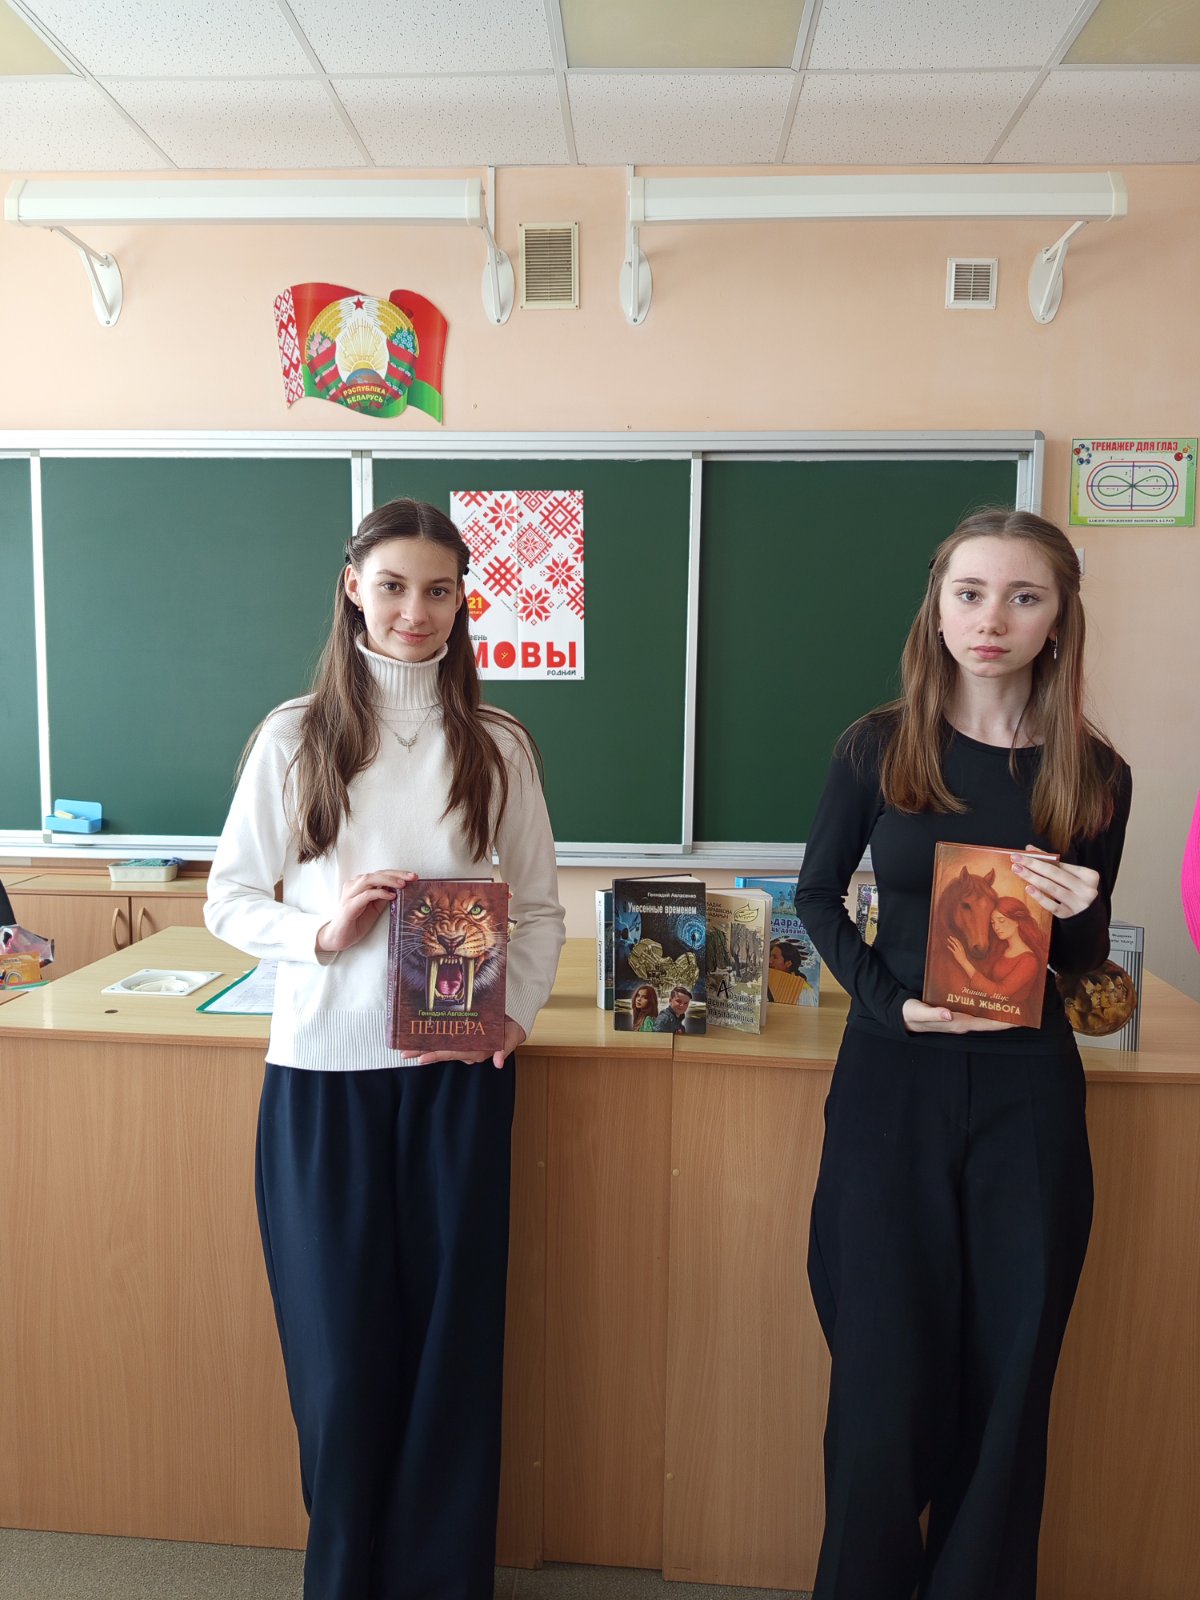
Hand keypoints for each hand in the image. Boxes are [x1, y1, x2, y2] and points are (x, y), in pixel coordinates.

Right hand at [316, 869, 416, 952]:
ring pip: (369, 879)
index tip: (413, 876)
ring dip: (388, 880)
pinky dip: (379, 893)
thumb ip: (383, 897)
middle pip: (377, 873)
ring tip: (402, 884)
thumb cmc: (356, 921)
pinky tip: (391, 896)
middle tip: (412, 877)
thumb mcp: (375, 908)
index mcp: (360, 884)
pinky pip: (366, 894)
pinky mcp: (349, 905)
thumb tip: (399, 889)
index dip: (397, 873)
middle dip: (396, 874)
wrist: (339, 937)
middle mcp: (354, 885)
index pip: (381, 874)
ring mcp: (350, 894)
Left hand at [403, 1015, 526, 1069]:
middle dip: (423, 1053)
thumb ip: (505, 1047)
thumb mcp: (513, 1035)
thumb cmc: (512, 1028)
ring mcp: (463, 1044)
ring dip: (423, 1048)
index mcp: (477, 1051)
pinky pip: (444, 1040)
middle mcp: (467, 1050)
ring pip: (440, 1047)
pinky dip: (431, 1040)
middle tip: (404, 1054)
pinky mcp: (461, 1038)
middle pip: (442, 1052)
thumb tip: (498, 1062)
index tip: (422, 1057)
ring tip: (406, 1049)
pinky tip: (418, 1040)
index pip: (454, 1054)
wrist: (513, 1020)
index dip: (437, 1055)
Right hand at [902, 998, 1014, 1033]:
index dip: (1003, 1023)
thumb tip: (948, 1014)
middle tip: (1025, 1008)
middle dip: (1007, 1017)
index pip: (986, 1025)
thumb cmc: (911, 1014)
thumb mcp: (919, 1012)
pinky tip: (994, 1000)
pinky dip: (987, 1006)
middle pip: (990, 1022)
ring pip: (985, 1017)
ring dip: (999, 1011)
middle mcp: (962, 1023)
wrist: (903, 1017)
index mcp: (957, 1023)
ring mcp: (960, 1019)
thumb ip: (933, 1014)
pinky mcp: (956, 1013)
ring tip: (1015, 1004)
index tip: (1019, 1020)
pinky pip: (977, 1011)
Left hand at [946, 935, 973, 977]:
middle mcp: (960, 949)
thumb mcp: (962, 952)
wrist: (964, 961)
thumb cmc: (963, 957)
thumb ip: (960, 950)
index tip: (953, 937)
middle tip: (950, 936)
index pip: (959, 942)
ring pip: (954, 945)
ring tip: (948, 939)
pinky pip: (952, 950)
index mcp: (962, 948)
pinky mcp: (956, 954)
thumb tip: (958, 948)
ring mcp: (958, 951)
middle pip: (956, 942)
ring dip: (951, 942)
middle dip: (953, 939)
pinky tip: (947, 946)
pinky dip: (950, 947)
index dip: (956, 939)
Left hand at [1011, 846, 1099, 918]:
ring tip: (1018, 870)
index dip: (1039, 858)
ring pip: (1052, 888)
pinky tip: (1028, 888)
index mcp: (1089, 875)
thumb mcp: (1070, 876)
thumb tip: (1029, 849)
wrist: (1087, 916)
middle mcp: (1086, 889)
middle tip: (1015, 860)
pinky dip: (1040, 897)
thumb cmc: (1076, 891)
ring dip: (1033, 878)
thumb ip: (1052, 862)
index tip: (1021, 854)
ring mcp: (1079, 903)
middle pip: (1055, 874)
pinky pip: (1052, 906)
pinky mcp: (1070, 915)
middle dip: (1033, 865)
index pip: (1060, 864)